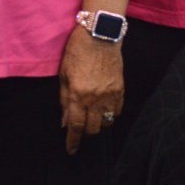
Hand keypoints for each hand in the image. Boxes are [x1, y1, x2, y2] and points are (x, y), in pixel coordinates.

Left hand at [59, 27, 124, 154]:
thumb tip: (64, 121)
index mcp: (78, 95)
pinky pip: (117, 110)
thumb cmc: (77, 52)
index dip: (73, 141)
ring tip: (94, 121)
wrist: (100, 34)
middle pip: (92, 128)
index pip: (75, 126)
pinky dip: (111, 114)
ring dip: (99, 125)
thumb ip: (64, 100)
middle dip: (85, 134)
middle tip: (81, 133)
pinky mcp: (120, 88)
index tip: (71, 150)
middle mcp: (95, 98)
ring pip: (107, 122)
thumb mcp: (64, 76)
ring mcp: (110, 94)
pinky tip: (106, 112)